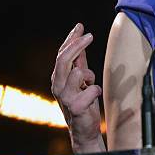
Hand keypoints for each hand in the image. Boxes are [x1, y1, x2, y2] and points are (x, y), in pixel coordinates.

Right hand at [51, 23, 103, 151]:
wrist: (83, 129)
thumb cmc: (82, 101)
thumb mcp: (80, 78)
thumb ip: (79, 60)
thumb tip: (80, 37)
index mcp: (58, 77)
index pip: (61, 54)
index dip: (70, 39)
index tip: (80, 26)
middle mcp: (58, 86)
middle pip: (64, 60)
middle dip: (77, 45)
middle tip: (90, 35)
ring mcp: (65, 97)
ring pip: (78, 73)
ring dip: (90, 75)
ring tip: (90, 84)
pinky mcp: (76, 107)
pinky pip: (91, 89)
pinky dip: (96, 90)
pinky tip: (93, 96)